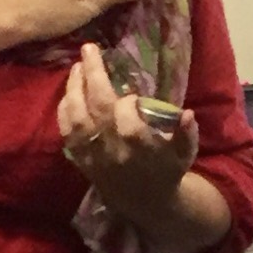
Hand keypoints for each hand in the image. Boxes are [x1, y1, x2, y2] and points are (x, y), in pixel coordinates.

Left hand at [57, 43, 198, 216]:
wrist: (145, 203)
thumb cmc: (167, 170)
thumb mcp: (184, 153)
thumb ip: (186, 133)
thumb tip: (188, 114)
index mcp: (139, 148)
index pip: (127, 116)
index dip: (128, 101)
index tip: (132, 95)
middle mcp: (113, 150)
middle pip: (97, 108)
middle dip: (92, 75)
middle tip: (89, 49)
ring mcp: (94, 154)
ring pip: (76, 117)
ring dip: (73, 89)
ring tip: (76, 67)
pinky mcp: (82, 159)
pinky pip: (67, 133)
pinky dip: (64, 111)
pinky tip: (68, 93)